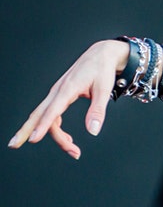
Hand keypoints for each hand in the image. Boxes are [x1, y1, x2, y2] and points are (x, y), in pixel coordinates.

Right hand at [7, 39, 127, 158]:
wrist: (100, 55)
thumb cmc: (102, 70)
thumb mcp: (103, 90)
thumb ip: (97, 111)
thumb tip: (93, 131)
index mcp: (67, 89)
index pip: (51, 111)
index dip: (42, 126)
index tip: (33, 139)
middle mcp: (57, 92)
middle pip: (39, 115)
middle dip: (27, 131)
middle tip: (15, 146)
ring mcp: (57, 94)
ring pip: (46, 117)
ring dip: (55, 136)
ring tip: (73, 151)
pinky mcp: (60, 96)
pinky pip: (52, 114)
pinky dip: (55, 127)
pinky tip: (67, 139)